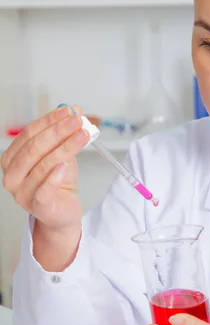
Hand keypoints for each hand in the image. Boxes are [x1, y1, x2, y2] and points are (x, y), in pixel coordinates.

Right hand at [1, 105, 87, 231]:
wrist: (62, 213)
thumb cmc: (58, 184)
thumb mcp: (60, 155)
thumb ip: (63, 136)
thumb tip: (74, 112)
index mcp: (12, 159)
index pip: (28, 134)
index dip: (49, 121)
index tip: (68, 111)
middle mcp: (12, 176)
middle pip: (34, 148)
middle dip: (57, 131)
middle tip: (76, 121)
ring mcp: (22, 193)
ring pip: (43, 166)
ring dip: (65, 148)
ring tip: (82, 136)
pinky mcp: (38, 208)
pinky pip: (44, 190)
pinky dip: (55, 177)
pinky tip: (65, 165)